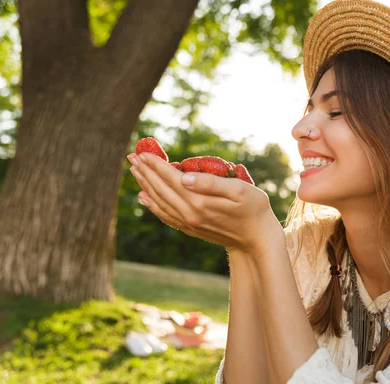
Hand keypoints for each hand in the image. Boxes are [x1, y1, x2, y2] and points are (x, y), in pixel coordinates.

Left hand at [127, 152, 282, 254]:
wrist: (257, 238)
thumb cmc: (254, 208)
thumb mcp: (239, 190)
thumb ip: (210, 183)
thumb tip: (184, 176)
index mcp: (200, 202)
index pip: (171, 178)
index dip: (156, 164)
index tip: (143, 151)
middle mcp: (190, 214)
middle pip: (161, 189)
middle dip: (145, 172)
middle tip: (132, 156)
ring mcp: (189, 224)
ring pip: (160, 202)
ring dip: (146, 185)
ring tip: (135, 171)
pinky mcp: (191, 229)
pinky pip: (165, 215)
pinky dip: (152, 205)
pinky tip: (145, 197)